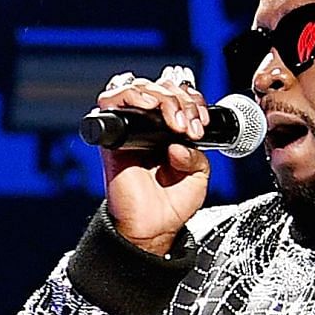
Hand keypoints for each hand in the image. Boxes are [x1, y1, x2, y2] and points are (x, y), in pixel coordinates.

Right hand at [94, 65, 211, 255]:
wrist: (153, 228)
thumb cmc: (172, 205)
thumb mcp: (199, 175)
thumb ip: (197, 153)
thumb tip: (178, 141)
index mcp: (168, 131)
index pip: (177, 94)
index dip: (193, 99)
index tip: (202, 122)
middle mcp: (147, 126)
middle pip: (160, 87)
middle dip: (182, 100)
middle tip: (191, 127)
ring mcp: (129, 129)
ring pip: (140, 87)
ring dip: (163, 98)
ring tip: (177, 123)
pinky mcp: (112, 137)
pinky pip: (111, 101)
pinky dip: (132, 95)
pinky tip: (151, 109)